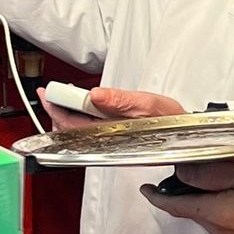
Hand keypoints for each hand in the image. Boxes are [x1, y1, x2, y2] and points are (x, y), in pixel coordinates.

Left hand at [36, 87, 185, 130]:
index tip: (48, 92)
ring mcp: (107, 140)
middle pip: (69, 129)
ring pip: (76, 130)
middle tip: (50, 93)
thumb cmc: (169, 120)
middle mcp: (105, 141)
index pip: (72, 124)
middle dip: (56, 110)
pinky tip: (80, 104)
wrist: (184, 132)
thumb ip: (120, 99)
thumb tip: (95, 94)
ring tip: (61, 96)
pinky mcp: (111, 136)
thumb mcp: (147, 104)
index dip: (57, 108)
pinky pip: (86, 129)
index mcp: (111, 134)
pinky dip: (78, 115)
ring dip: (66, 113)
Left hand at [141, 162, 233, 233]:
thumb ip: (211, 174)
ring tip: (215, 173)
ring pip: (206, 212)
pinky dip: (218, 202)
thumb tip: (184, 172)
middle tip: (187, 169)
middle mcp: (219, 228)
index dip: (156, 196)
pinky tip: (232, 189)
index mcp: (215, 213)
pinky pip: (221, 217)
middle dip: (183, 190)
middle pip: (190, 208)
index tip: (146, 188)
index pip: (175, 205)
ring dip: (203, 195)